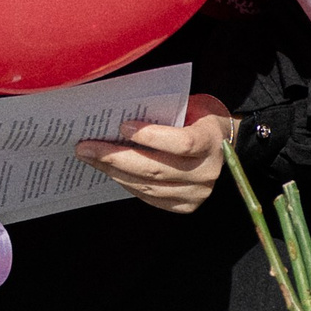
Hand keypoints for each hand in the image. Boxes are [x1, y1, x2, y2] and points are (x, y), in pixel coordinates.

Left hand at [77, 93, 240, 213]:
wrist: (224, 143)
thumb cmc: (201, 119)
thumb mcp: (190, 105)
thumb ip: (163, 111)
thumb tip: (119, 116)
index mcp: (211, 141)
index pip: (181, 143)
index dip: (151, 136)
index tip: (123, 125)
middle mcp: (206, 171)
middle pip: (156, 168)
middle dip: (116, 157)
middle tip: (87, 147)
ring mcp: (197, 192)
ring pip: (148, 185)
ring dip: (114, 172)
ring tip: (91, 158)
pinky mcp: (186, 205)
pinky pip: (150, 197)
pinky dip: (127, 183)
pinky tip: (110, 171)